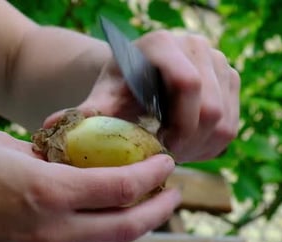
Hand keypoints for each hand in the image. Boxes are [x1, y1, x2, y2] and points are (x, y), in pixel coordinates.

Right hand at [0, 132, 179, 241]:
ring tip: (134, 205)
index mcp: (48, 192)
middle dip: (158, 210)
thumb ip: (43, 158)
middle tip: (172, 193)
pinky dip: (90, 236)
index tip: (166, 163)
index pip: (121, 188)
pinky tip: (90, 221)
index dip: (152, 175)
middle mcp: (49, 229)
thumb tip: (65, 158)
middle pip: (125, 228)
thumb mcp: (4, 148)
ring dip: (125, 225)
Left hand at [48, 31, 239, 162]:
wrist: (139, 75)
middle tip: (164, 157)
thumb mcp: (102, 98)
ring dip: (199, 147)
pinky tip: (186, 146)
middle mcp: (196, 46)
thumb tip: (47, 129)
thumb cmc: (118, 86)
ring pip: (225, 121)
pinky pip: (234, 125)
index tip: (157, 145)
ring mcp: (219, 61)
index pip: (186, 84)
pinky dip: (211, 145)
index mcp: (162, 44)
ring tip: (172, 152)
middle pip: (211, 109)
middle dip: (187, 142)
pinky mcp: (231, 80)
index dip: (175, 124)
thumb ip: (85, 113)